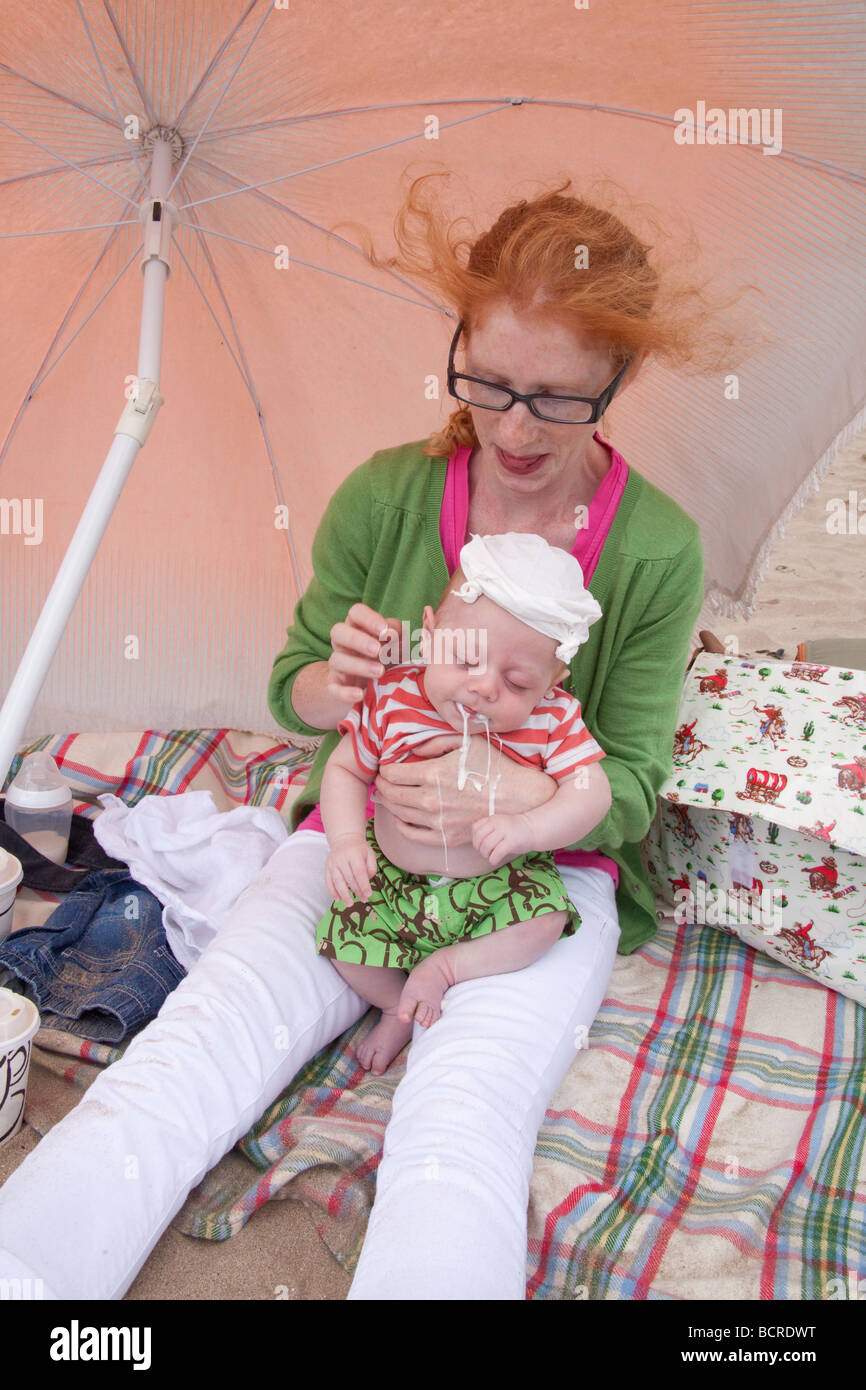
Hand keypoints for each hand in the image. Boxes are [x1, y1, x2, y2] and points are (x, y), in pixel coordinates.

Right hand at [325, 833, 377, 903]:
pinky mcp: (327, 867)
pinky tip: (338, 899)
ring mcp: (333, 863)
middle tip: (363, 900)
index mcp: (354, 854)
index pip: (359, 872)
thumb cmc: (359, 849)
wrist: (344, 839)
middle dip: (356, 891)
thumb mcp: (370, 854)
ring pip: (337, 881)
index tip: (368, 894)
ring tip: (350, 904)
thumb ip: (371, 868)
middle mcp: (342, 859)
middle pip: (349, 878)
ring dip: (344, 894)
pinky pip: (328, 881)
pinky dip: (332, 891)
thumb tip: (367, 882)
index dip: (364, 884)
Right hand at [326, 603, 402, 704]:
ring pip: (337, 660)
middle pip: (338, 632)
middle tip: (378, 650)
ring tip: (380, 672)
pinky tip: (360, 695)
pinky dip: (344, 692)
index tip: (385, 631)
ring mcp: (337, 665)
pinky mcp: (335, 686)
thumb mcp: (395, 643)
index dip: (369, 619)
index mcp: (358, 627)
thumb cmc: (385, 657)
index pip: (356, 613)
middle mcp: (343, 643)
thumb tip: (394, 631)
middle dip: (358, 640)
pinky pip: (333, 688)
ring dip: (358, 665)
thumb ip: (397, 633)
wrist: (369, 687)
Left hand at [374, 734, 506, 844]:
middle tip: (381, 780)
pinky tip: (400, 817)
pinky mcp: (446, 837)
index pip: (394, 773)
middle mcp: (431, 800)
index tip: (385, 767)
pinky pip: (413, 835)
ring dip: (388, 803)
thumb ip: (436, 742)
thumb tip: (413, 748)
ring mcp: (438, 822)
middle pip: (392, 794)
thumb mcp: (466, 742)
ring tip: (387, 795)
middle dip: (382, 786)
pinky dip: (401, 825)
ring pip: (399, 813)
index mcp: (434, 774)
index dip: (385, 769)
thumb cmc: (494, 766)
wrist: (518, 798)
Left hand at [472, 812, 534, 868]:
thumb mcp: (500, 825)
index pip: (476, 828)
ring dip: (486, 854)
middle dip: (479, 848)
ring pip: (487, 845)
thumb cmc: (514, 830)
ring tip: (490, 856)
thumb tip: (476, 844)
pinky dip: (493, 859)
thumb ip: (488, 830)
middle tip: (485, 853)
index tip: (479, 845)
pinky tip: (495, 861)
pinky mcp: (512, 841)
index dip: (475, 839)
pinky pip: (497, 852)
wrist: (533, 829)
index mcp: (493, 819)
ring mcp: (505, 831)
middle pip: (480, 838)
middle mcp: (498, 823)